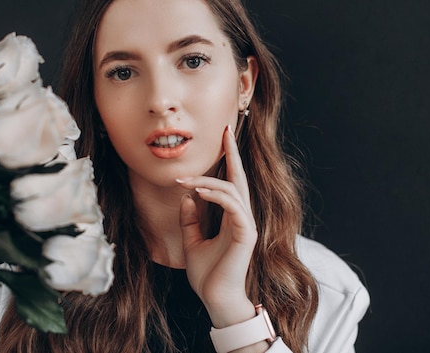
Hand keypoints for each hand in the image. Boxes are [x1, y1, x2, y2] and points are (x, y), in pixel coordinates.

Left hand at [176, 125, 257, 327]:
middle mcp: (242, 216)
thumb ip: (190, 219)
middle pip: (239, 177)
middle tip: (225, 130)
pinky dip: (214, 194)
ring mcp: (246, 224)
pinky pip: (232, 205)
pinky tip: (196, 191)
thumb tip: (186, 196)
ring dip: (206, 180)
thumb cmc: (207, 274)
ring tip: (183, 179)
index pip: (232, 182)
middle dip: (232, 153)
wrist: (215, 299)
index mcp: (232, 217)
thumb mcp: (192, 241)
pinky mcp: (245, 233)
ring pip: (231, 189)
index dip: (230, 159)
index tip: (224, 137)